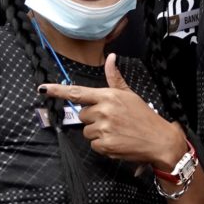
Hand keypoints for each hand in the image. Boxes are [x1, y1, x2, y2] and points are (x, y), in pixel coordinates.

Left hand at [39, 54, 185, 168]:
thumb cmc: (144, 116)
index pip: (78, 92)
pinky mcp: (105, 144)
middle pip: (83, 115)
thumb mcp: (129, 94)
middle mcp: (104, 110)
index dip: (58, 91)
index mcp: (108, 96)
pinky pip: (94, 145)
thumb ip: (114, 78)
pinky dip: (103, 146)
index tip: (43, 88)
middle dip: (93, 119)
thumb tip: (110, 57)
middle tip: (113, 120)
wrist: (159, 140)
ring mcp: (104, 128)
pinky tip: (117, 142)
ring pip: (87, 131)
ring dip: (98, 133)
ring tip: (117, 132)